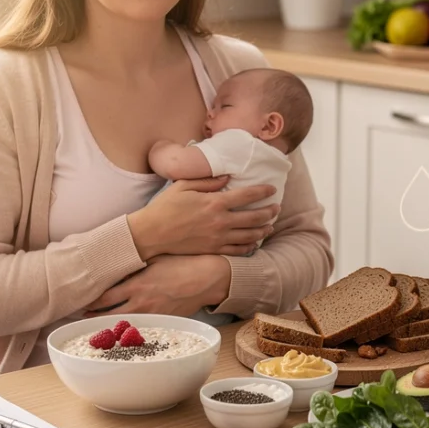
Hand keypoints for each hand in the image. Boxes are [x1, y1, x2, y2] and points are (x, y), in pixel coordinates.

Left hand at [86, 255, 230, 316]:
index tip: (81, 300)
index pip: (104, 297)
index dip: (89, 301)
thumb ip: (134, 264)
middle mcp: (141, 303)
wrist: (208, 279)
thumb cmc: (182, 263)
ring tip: (97, 324)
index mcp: (136, 285)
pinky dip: (130, 327)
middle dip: (93, 316)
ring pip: (124, 325)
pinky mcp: (164, 322)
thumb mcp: (155, 259)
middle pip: (109, 316)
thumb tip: (116, 263)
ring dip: (109, 325)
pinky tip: (124, 327)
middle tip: (82, 315)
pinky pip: (142, 327)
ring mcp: (152, 315)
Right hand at [127, 177, 278, 259]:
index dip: (263, 191)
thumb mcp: (183, 186)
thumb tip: (227, 177)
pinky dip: (250, 247)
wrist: (151, 234)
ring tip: (271, 225)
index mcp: (214, 202)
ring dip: (264, 229)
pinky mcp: (213, 250)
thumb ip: (207, 181)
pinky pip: (238, 250)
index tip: (272, 189)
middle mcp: (220, 221)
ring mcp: (218, 238)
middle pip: (254, 217)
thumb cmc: (165, 207)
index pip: (247, 195)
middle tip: (277, 207)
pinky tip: (255, 243)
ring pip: (250, 235)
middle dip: (269, 211)